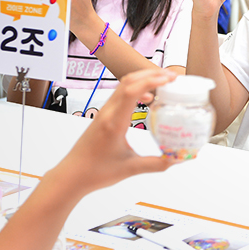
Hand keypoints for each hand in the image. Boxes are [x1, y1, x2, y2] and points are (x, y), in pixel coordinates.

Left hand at [48, 68, 178, 194]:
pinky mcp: (103, 116)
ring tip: (163, 83)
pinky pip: (120, 95)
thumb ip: (156, 164)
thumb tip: (177, 159)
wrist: (72, 175)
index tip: (169, 79)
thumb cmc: (96, 172)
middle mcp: (108, 113)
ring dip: (143, 79)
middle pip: (128, 81)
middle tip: (171, 77)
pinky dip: (136, 89)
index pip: (131, 92)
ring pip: (123, 85)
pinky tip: (146, 99)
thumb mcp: (130, 169)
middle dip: (151, 74)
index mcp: (114, 123)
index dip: (151, 81)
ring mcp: (104, 112)